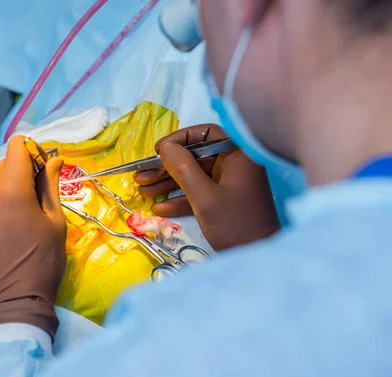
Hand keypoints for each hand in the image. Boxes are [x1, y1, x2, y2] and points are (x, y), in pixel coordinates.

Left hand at [0, 136, 66, 338]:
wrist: (12, 300)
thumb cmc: (42, 261)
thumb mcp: (54, 221)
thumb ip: (50, 185)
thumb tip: (55, 159)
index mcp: (9, 188)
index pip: (17, 147)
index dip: (32, 152)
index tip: (42, 169)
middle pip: (2, 165)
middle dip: (19, 172)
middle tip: (33, 198)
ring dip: (2, 188)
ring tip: (15, 216)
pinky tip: (0, 226)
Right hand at [134, 125, 279, 250]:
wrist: (258, 258)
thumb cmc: (236, 224)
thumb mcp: (204, 197)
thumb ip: (183, 169)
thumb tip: (165, 148)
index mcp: (237, 155)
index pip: (206, 133)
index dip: (180, 139)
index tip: (158, 151)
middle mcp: (234, 166)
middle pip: (195, 157)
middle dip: (167, 167)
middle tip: (141, 175)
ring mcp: (229, 185)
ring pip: (193, 176)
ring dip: (168, 184)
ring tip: (142, 191)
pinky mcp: (224, 203)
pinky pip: (198, 194)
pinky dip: (179, 199)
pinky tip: (159, 208)